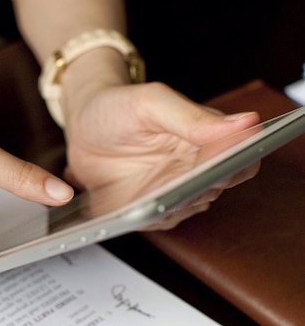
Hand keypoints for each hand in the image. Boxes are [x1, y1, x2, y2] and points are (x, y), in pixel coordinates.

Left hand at [62, 82, 259, 229]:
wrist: (80, 124)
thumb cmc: (117, 106)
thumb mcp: (151, 102)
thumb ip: (193, 117)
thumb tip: (245, 122)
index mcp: (206, 140)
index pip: (241, 162)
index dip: (234, 169)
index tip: (219, 169)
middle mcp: (193, 169)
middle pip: (209, 192)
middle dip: (191, 192)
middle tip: (170, 186)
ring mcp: (169, 191)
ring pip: (180, 212)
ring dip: (165, 208)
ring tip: (144, 198)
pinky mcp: (145, 208)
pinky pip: (152, 222)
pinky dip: (141, 218)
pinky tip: (126, 207)